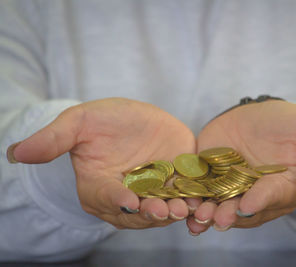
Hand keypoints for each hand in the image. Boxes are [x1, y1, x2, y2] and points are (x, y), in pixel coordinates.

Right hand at [8, 98, 195, 228]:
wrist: (135, 118)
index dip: (114, 198)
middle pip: (135, 213)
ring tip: (184, 209)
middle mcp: (125, 196)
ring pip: (161, 210)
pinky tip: (201, 205)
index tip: (126, 200)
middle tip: (160, 210)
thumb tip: (15, 153)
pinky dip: (192, 204)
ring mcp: (152, 192)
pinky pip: (183, 199)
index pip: (104, 196)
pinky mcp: (175, 185)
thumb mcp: (79, 122)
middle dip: (148, 213)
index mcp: (97, 185)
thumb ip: (54, 139)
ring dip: (172, 212)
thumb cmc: (103, 120)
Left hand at [187, 100, 295, 233]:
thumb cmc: (290, 123)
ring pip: (218, 208)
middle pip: (241, 212)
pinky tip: (180, 205)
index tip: (246, 203)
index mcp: (283, 188)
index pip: (272, 198)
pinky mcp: (210, 178)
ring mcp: (230, 188)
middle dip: (228, 215)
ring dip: (206, 214)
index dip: (260, 201)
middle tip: (216, 216)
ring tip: (195, 216)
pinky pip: (200, 193)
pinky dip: (190, 200)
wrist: (260, 115)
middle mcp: (256, 195)